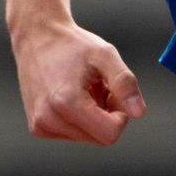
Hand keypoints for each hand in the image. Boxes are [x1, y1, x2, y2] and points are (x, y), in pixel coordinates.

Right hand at [11, 18, 144, 144]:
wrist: (36, 37)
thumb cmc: (73, 45)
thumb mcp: (105, 55)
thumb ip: (125, 84)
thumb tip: (139, 113)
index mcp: (66, 102)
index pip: (110, 134)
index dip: (121, 115)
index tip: (113, 92)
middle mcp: (49, 119)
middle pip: (100, 138)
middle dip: (107, 115)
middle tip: (99, 87)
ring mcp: (41, 125)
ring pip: (88, 137)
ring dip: (93, 116)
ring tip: (83, 88)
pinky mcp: (38, 128)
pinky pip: (72, 134)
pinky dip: (78, 117)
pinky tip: (71, 95)